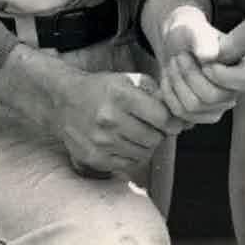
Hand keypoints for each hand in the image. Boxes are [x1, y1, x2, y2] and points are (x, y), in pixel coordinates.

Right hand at [50, 68, 176, 177]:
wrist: (63, 100)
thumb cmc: (101, 88)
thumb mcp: (128, 79)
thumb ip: (155, 93)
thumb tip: (180, 115)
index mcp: (121, 96)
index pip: (161, 118)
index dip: (173, 122)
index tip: (174, 123)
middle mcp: (110, 120)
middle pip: (154, 138)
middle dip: (160, 134)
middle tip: (156, 129)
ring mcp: (100, 141)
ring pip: (143, 153)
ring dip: (147, 146)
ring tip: (141, 135)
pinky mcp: (93, 158)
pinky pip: (127, 165)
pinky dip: (133, 157)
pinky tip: (128, 145)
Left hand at [157, 5, 244, 127]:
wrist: (175, 46)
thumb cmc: (190, 33)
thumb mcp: (195, 29)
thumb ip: (202, 39)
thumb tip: (208, 56)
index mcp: (244, 68)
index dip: (222, 75)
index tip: (205, 61)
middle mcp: (235, 92)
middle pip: (212, 96)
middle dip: (189, 74)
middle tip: (180, 56)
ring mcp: (217, 108)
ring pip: (193, 106)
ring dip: (176, 81)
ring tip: (174, 63)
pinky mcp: (198, 117)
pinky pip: (180, 113)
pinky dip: (169, 93)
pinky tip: (170, 78)